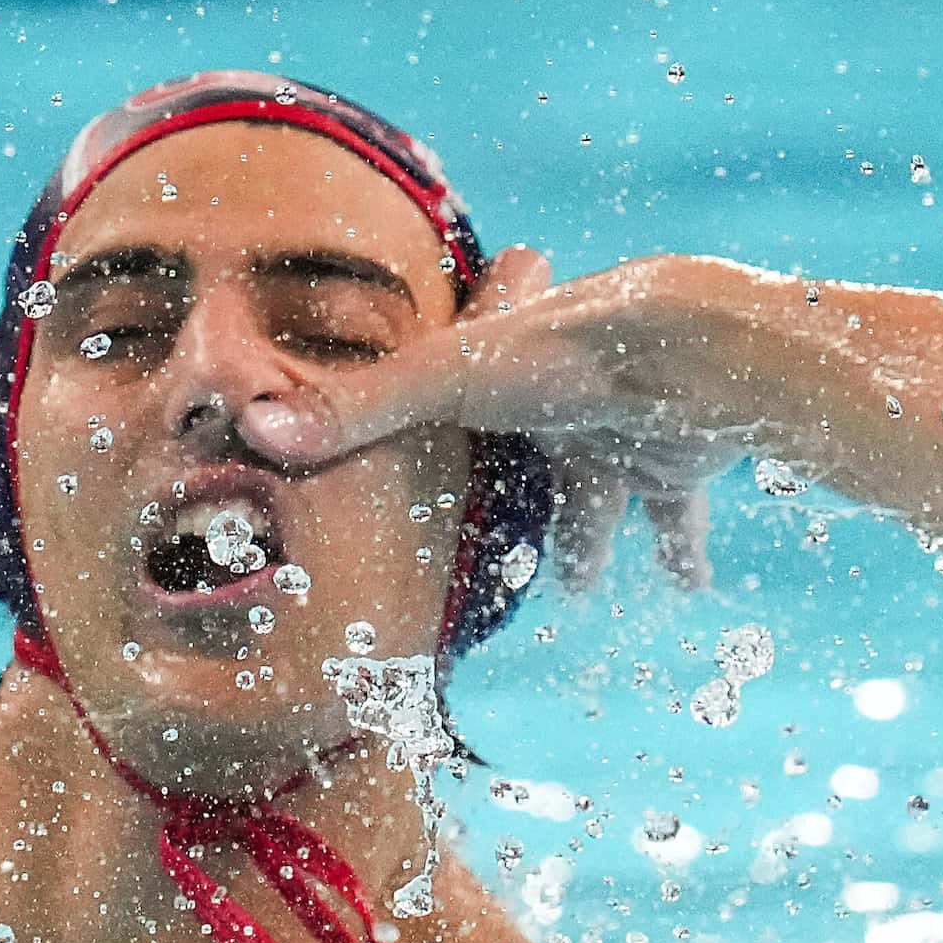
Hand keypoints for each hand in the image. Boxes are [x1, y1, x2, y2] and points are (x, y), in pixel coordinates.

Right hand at [239, 247, 747, 592]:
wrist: (688, 354)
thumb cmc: (564, 353)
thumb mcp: (444, 382)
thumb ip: (357, 411)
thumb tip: (254, 427)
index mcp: (503, 367)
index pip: (456, 383)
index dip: (434, 404)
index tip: (421, 434)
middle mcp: (562, 396)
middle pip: (532, 452)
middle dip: (518, 497)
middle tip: (499, 552)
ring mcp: (621, 428)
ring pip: (605, 489)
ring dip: (593, 538)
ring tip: (584, 589)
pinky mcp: (674, 463)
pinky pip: (676, 517)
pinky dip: (680, 551)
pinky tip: (688, 587)